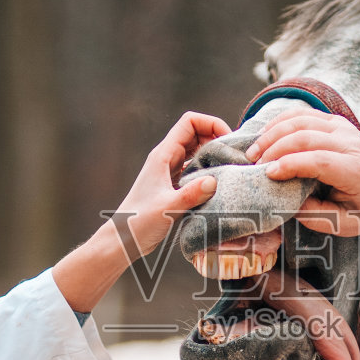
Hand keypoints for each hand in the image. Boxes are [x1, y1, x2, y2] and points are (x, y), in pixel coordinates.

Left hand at [115, 112, 230, 257]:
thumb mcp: (167, 208)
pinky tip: (218, 184)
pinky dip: (208, 170)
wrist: (125, 238)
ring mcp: (170, 171)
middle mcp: (167, 158)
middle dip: (217, 138)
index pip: (190, 122)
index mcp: (163, 155)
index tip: (227, 140)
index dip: (211, 123)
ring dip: (214, 154)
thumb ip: (190, 194)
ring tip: (230, 168)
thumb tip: (214, 181)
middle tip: (234, 155)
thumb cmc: (139, 221)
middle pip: (196, 133)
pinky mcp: (174, 184)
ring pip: (197, 151)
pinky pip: (195, 168)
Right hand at [244, 110, 359, 235]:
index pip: (320, 161)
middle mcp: (353, 145)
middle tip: (253, 165)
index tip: (268, 175)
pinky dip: (281, 122)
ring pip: (303, 120)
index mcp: (359, 171)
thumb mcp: (347, 224)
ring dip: (273, 133)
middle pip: (307, 136)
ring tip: (253, 151)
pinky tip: (265, 135)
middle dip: (274, 148)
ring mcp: (345, 129)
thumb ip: (317, 217)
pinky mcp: (336, 121)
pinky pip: (305, 114)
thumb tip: (287, 204)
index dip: (291, 165)